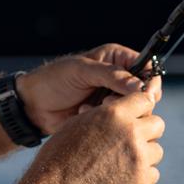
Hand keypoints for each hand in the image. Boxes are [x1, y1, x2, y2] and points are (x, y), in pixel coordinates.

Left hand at [16, 43, 159, 136]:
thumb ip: (111, 76)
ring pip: (134, 110)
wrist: (33, 105)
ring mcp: (113, 99)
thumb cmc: (53, 80)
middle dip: (129, 100)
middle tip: (106, 101)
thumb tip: (139, 86)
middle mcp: (119, 78)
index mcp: (117, 59)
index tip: (145, 94)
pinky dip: (106, 122)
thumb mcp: (81, 71)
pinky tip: (85, 116)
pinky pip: (120, 124)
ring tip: (91, 109)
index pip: (148, 68)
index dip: (150, 82)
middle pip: (145, 93)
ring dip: (114, 112)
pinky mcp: (107, 118)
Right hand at [19, 85, 163, 183]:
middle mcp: (130, 132)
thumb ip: (104, 115)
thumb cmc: (61, 155)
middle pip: (158, 124)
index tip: (134, 117)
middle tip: (130, 141)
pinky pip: (153, 173)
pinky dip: (141, 176)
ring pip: (156, 151)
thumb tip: (119, 109)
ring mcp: (138, 156)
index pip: (144, 99)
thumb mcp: (79, 123)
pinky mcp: (141, 179)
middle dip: (146, 131)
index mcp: (114, 113)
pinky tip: (123, 177)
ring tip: (123, 162)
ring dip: (144, 155)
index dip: (139, 108)